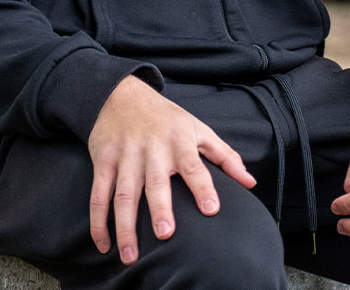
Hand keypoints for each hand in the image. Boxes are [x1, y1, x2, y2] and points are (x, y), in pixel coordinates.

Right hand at [87, 75, 255, 264]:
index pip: (194, 165)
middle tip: (165, 234)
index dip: (203, 187)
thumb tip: (251, 182)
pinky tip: (103, 244)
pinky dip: (98, 220)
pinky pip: (99, 193)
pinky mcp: (104, 161)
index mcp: (179, 141)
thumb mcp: (199, 130)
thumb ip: (226, 157)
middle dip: (160, 208)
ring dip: (125, 225)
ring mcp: (126, 156)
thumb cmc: (168, 118)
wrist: (122, 95)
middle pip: (155, 182)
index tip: (211, 210)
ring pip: (124, 193)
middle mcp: (152, 149)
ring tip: (130, 255)